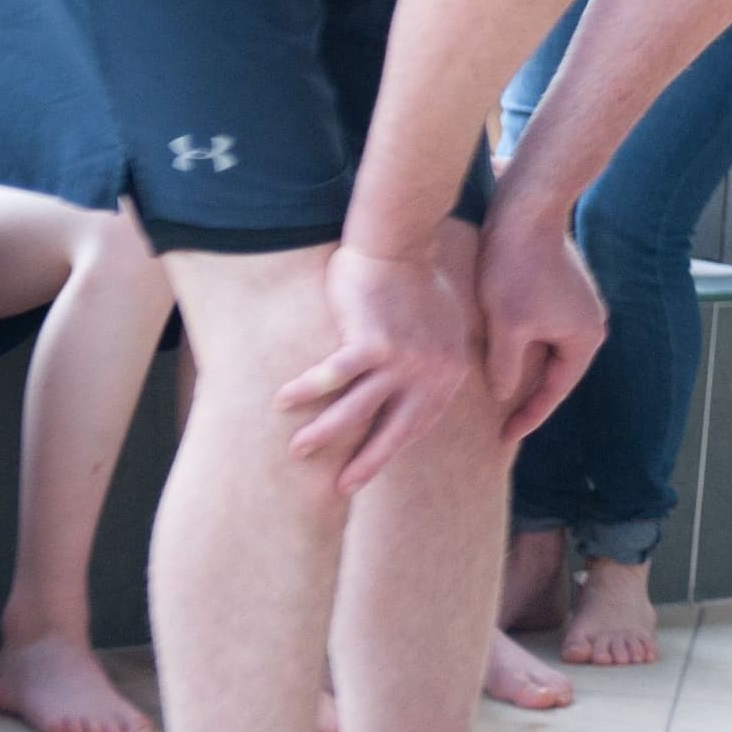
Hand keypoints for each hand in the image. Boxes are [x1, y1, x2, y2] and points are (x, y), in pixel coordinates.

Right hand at [280, 245, 480, 492]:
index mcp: (449, 372)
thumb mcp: (444, 326)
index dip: (392, 446)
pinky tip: (282, 401)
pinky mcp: (372, 344)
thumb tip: (420, 383)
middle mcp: (430, 373)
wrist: (401, 243)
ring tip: (297, 450)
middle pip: (393, 431)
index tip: (370, 466)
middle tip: (342, 488)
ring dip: (323, 432)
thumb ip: (435, 358)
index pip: (419, 423)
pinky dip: (306, 389)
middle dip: (366, 463)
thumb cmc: (417, 280)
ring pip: (356, 410)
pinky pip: (332, 377)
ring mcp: (402, 361)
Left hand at [477, 209, 605, 442]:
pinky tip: (500, 350)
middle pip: (555, 372)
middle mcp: (591, 325)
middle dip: (528, 393)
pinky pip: (545, 330)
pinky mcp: (565, 290)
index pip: (555, 392)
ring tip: (498, 387)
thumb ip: (505, 369)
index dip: (527, 416)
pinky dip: (524, 344)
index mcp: (585, 340)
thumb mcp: (506, 328)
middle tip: (501, 419)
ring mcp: (580, 306)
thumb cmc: (515, 270)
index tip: (504, 437)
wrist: (526, 214)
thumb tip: (504, 396)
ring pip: (547, 350)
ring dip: (524, 366)